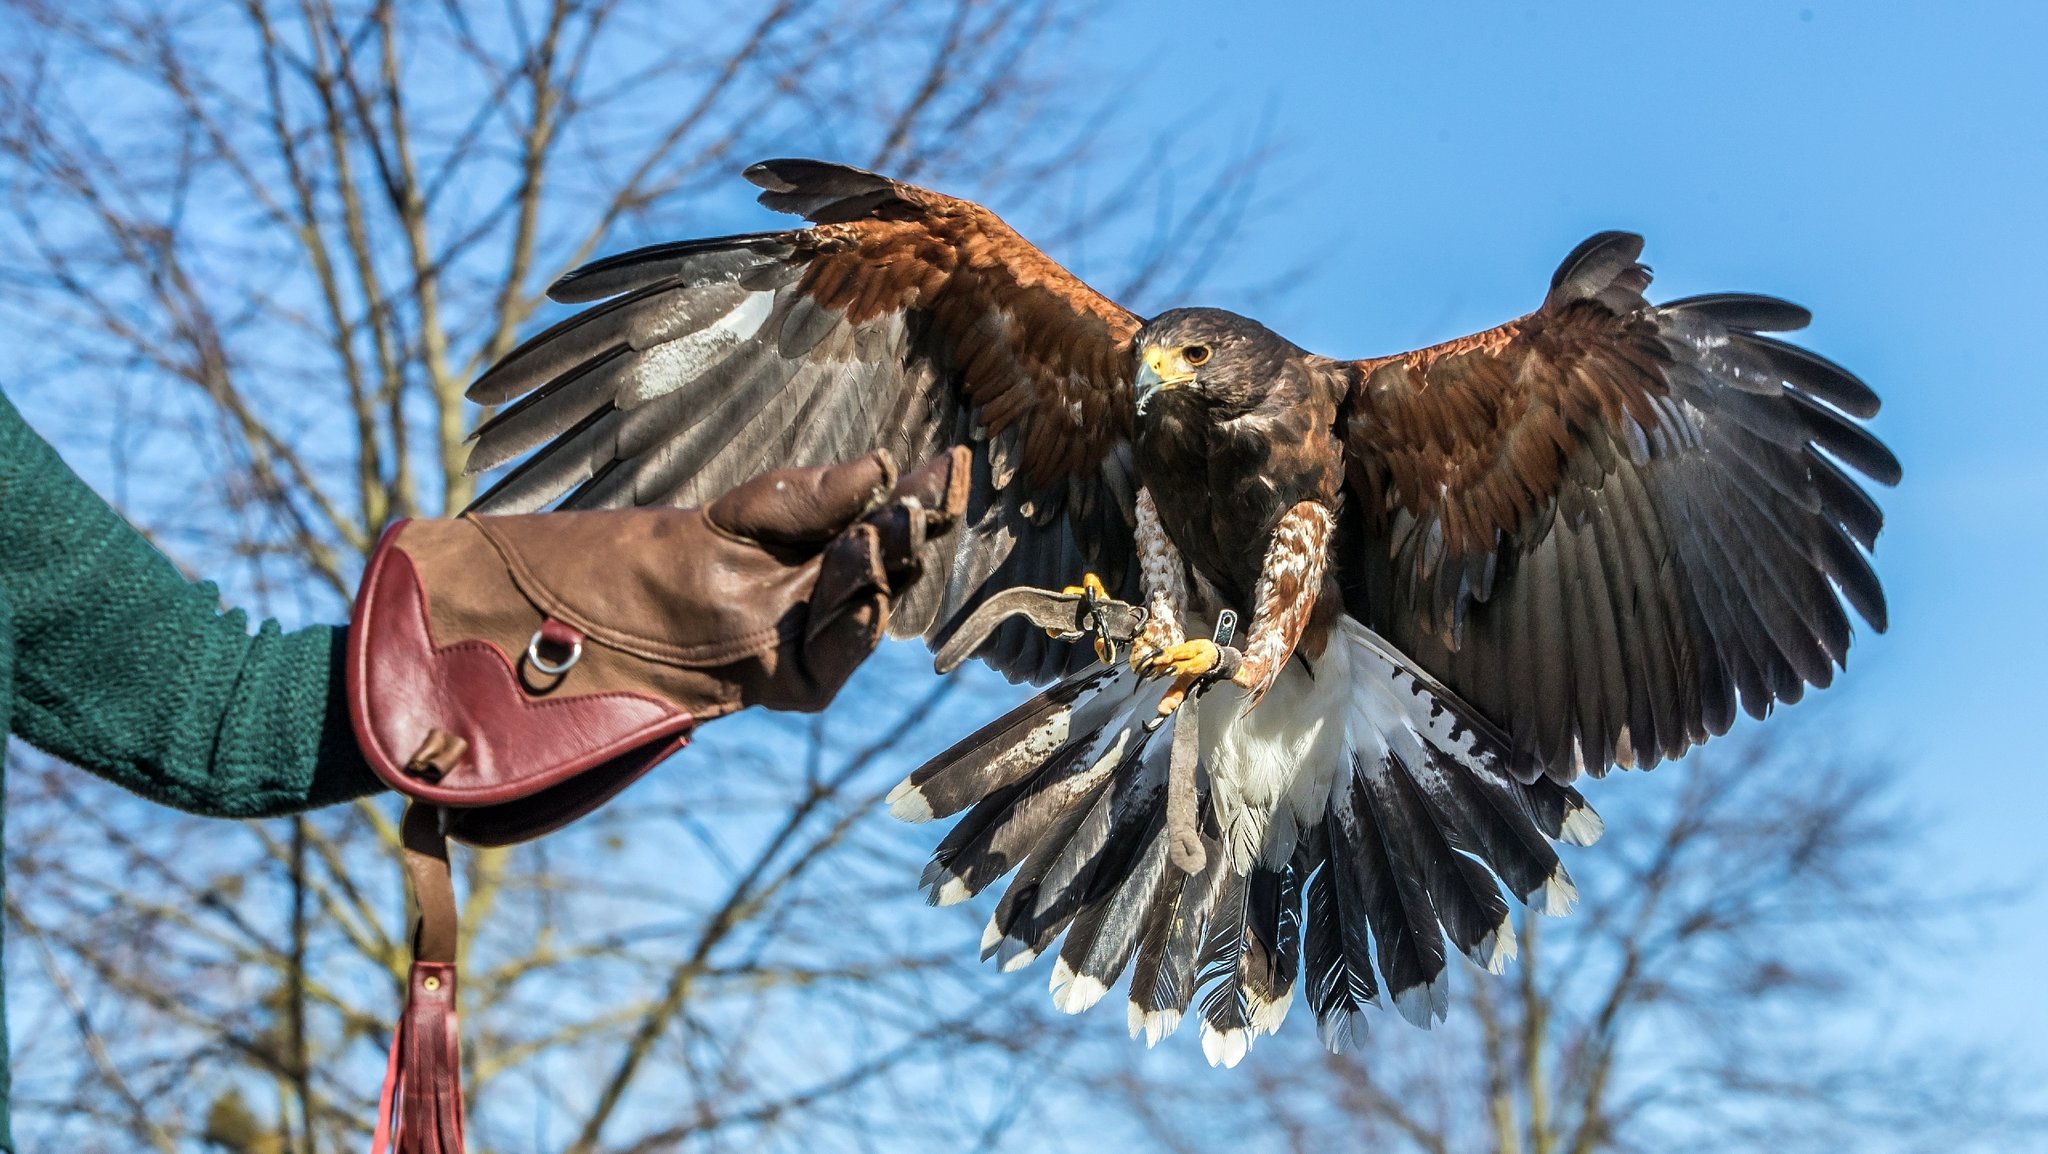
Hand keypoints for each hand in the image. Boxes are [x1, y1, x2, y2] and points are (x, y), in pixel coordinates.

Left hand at [698, 445, 969, 711]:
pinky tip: (865, 595)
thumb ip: (815, 494)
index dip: (928, 494)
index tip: (954, 462)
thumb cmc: (693, 547)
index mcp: (843, 543)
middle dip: (910, 534)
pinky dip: (856, 624)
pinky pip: (841, 654)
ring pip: (874, 604)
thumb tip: (882, 463)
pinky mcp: (804, 681)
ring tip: (874, 535)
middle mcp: (845, 590)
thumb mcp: (757, 507)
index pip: (897, 518)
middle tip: (918, 505)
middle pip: (896, 562)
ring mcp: (827, 636)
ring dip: (879, 572)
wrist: (628, 605)